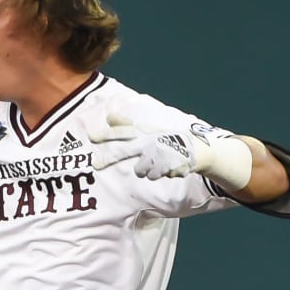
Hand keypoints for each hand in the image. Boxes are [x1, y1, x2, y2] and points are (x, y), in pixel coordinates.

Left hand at [89, 112, 252, 189]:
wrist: (198, 150)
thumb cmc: (167, 139)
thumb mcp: (148, 130)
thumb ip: (128, 125)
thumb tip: (110, 114)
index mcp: (146, 132)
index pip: (124, 131)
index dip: (108, 133)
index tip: (90, 135)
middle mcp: (150, 142)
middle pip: (124, 152)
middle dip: (108, 158)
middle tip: (94, 164)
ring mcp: (159, 154)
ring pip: (140, 170)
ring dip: (147, 169)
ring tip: (159, 162)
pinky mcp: (168, 166)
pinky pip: (154, 176)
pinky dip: (160, 173)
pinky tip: (169, 166)